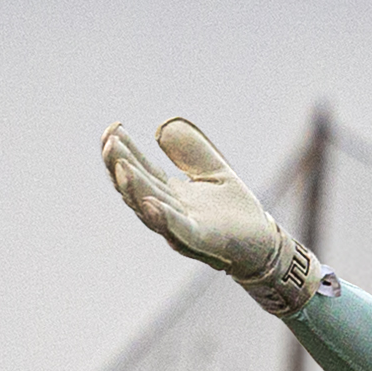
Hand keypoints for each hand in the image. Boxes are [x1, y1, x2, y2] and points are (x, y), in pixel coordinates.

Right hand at [100, 116, 320, 316]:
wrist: (263, 243)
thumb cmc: (234, 211)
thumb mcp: (212, 170)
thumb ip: (190, 150)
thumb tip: (162, 128)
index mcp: (169, 195)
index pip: (140, 171)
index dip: (124, 152)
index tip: (112, 128)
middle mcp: (169, 212)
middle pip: (138, 188)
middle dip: (120, 166)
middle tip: (108, 142)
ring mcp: (183, 228)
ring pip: (151, 208)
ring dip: (134, 189)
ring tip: (120, 167)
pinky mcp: (203, 241)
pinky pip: (179, 230)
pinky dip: (163, 219)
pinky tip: (151, 204)